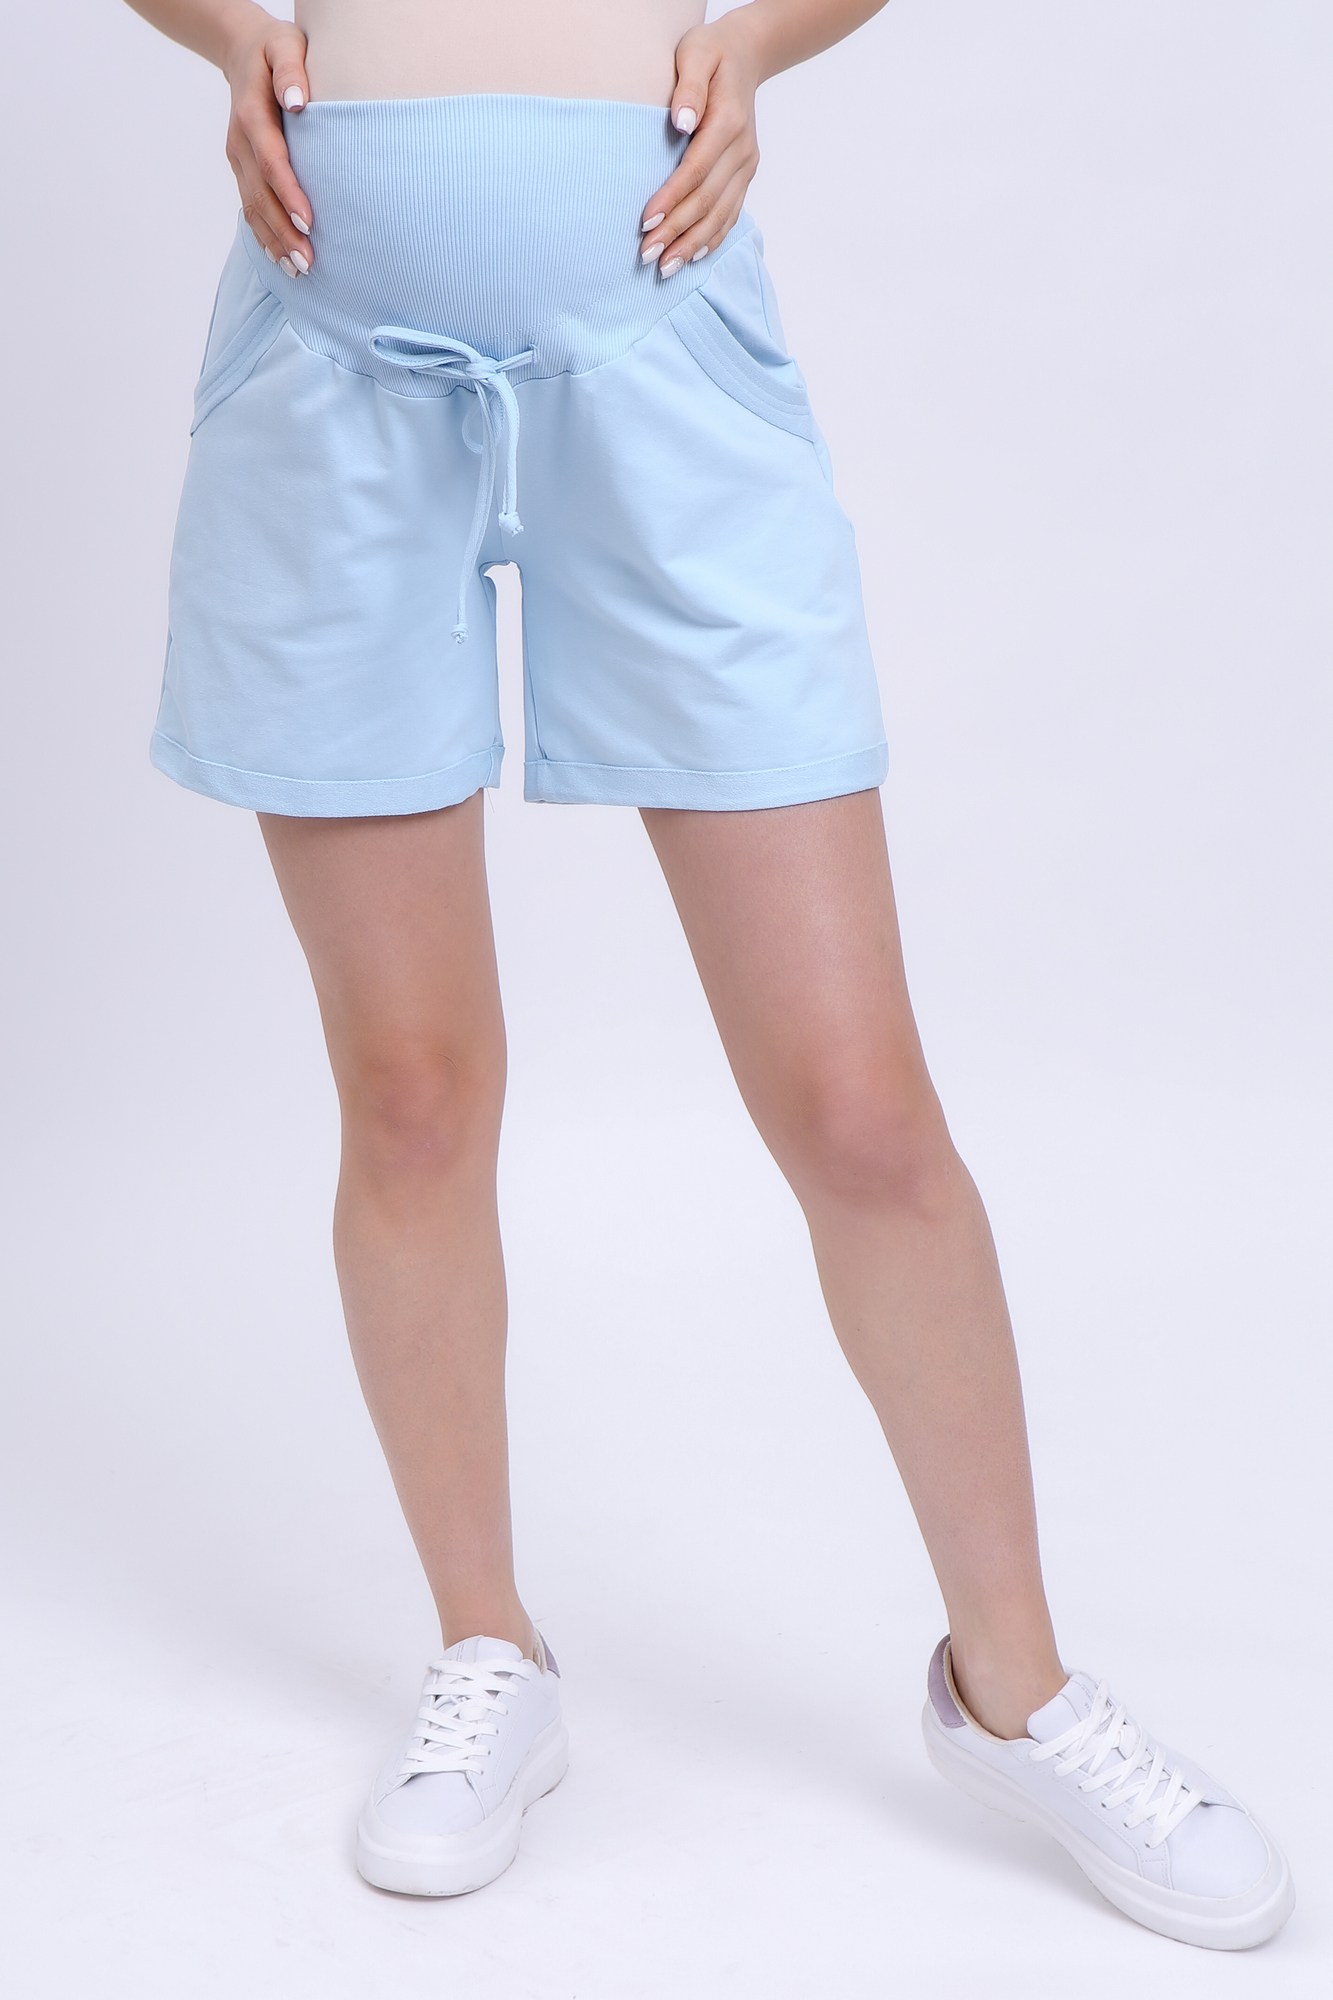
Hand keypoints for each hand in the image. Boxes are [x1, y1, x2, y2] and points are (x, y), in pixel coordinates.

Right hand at [223, 11, 314, 274]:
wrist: (243, 50)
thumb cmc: (276, 50)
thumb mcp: (287, 46)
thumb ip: (292, 71)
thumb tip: (297, 102)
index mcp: (251, 114)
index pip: (271, 161)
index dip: (287, 194)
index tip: (308, 222)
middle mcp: (240, 142)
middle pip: (259, 195)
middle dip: (282, 232)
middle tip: (307, 263)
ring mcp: (238, 158)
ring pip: (251, 207)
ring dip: (272, 242)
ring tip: (297, 271)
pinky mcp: (241, 168)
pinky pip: (250, 206)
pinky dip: (263, 234)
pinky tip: (280, 257)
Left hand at [639, 11, 763, 277]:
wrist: (746, 55)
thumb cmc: (711, 53)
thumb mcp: (695, 53)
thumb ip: (689, 86)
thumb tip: (681, 123)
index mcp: (728, 122)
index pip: (696, 170)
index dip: (671, 199)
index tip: (645, 221)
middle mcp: (742, 149)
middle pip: (707, 201)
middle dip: (677, 231)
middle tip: (646, 255)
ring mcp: (746, 165)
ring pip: (720, 214)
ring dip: (692, 244)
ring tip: (665, 268)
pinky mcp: (744, 175)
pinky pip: (731, 214)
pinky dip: (712, 239)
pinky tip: (692, 257)